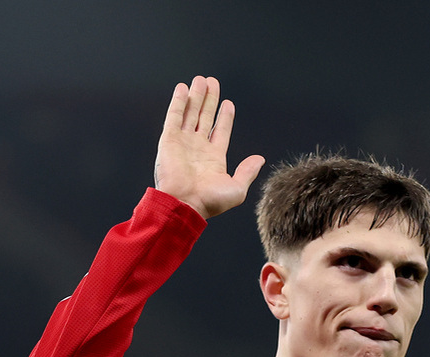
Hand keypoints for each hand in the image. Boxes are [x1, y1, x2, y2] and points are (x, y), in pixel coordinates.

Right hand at [154, 76, 264, 218]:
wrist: (185, 204)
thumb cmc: (210, 202)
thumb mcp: (237, 189)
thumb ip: (248, 172)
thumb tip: (260, 159)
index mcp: (214, 159)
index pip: (220, 131)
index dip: (224, 117)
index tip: (228, 103)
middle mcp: (198, 148)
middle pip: (205, 117)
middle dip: (209, 100)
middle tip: (212, 82)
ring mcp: (183, 143)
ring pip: (190, 113)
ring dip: (195, 96)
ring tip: (201, 80)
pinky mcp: (169, 140)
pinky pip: (174, 116)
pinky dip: (178, 102)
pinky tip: (183, 88)